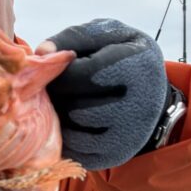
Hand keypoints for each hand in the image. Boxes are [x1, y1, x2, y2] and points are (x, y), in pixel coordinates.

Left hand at [36, 18, 168, 170]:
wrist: (150, 91)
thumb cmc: (120, 56)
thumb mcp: (105, 36)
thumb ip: (73, 38)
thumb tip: (41, 53)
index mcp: (137, 67)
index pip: (82, 75)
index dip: (59, 72)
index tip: (56, 69)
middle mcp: (139, 104)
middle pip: (76, 106)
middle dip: (57, 96)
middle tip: (54, 88)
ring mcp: (130, 134)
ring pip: (74, 130)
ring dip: (60, 116)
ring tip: (63, 102)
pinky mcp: (117, 154)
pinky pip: (77, 150)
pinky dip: (65, 136)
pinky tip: (69, 121)